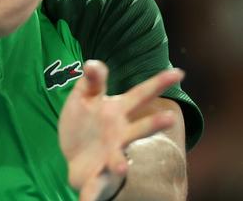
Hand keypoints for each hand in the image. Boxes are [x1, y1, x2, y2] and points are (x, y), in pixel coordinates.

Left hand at [58, 60, 183, 200]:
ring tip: (122, 166)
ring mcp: (110, 156)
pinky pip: (94, 188)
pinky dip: (91, 196)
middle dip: (153, 125)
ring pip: (119, 160)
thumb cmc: (85, 122)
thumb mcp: (83, 97)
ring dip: (120, 163)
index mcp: (117, 112)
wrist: (74, 156)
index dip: (158, 83)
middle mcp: (120, 135)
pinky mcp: (96, 177)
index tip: (177, 72)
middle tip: (169, 117)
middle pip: (138, 128)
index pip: (140, 94)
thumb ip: (92, 81)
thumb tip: (93, 63)